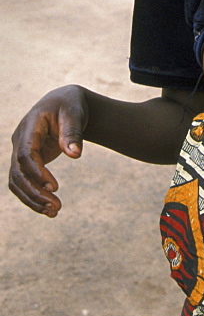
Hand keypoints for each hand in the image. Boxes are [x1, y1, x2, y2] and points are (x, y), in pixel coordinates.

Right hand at [8, 86, 88, 216]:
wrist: (65, 103)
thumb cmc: (70, 105)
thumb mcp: (75, 113)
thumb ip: (73, 132)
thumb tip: (75, 155)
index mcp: (30, 126)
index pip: (26, 153)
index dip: (37, 172)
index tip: (54, 186)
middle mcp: (20, 140)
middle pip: (18, 172)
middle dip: (35, 192)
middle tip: (56, 207)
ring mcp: (20, 151)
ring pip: (17, 181)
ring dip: (32, 199)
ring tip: (54, 212)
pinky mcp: (26, 161)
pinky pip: (24, 182)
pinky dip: (33, 196)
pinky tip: (49, 209)